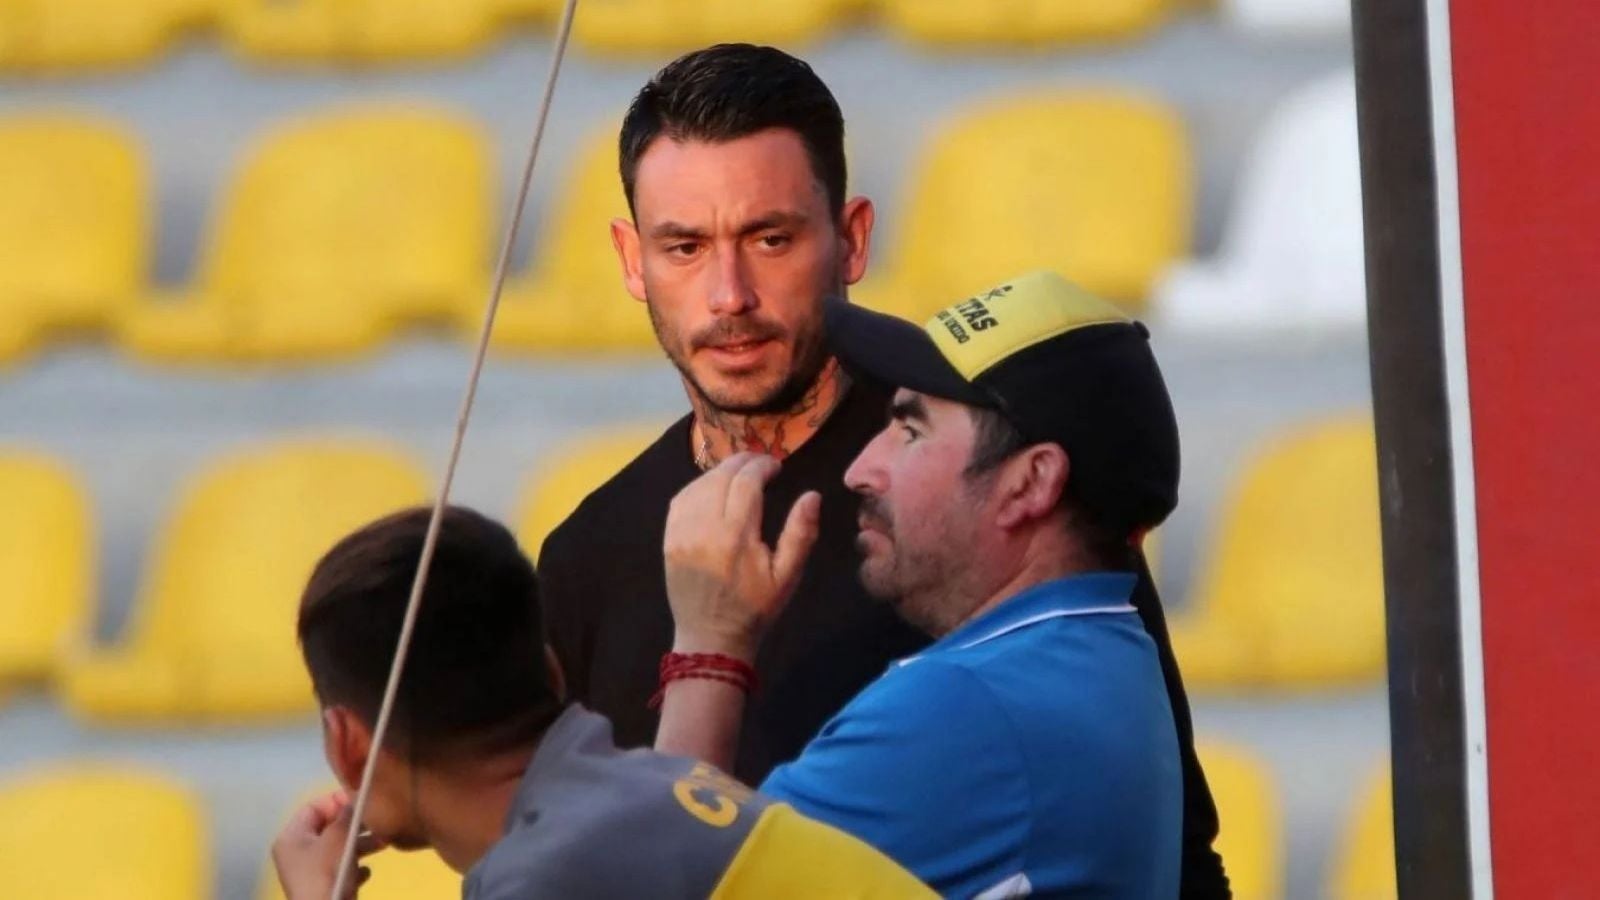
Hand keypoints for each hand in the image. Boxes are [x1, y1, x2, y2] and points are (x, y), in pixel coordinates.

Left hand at [270, 790, 384, 899]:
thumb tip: (356, 798)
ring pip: (337, 849)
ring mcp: (309, 873)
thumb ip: (347, 815)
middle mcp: (297, 853)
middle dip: (354, 824)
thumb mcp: (338, 837)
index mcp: (291, 837)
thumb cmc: (326, 873)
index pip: (313, 807)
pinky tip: (367, 872)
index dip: (337, 801)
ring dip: (361, 844)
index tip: (362, 801)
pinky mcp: (322, 888)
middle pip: (328, 828)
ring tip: (384, 843)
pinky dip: (354, 867)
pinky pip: (340, 870)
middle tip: (378, 821)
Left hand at [663, 453, 820, 659]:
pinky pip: (680, 500)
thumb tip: (812, 496)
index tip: (776, 466)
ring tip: (739, 474)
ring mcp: (682, 533)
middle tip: (760, 463)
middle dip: (742, 462)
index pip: (746, 481)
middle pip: (721, 476)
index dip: (763, 465)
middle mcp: (705, 528)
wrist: (711, 639)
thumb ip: (801, 533)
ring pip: (698, 484)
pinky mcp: (669, 540)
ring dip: (720, 472)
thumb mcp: (788, 577)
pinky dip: (697, 486)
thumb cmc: (755, 609)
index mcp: (736, 536)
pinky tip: (712, 489)